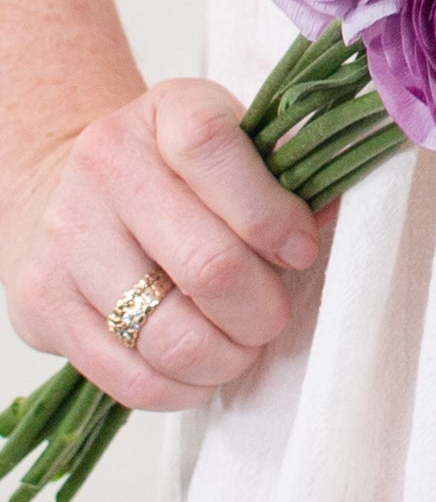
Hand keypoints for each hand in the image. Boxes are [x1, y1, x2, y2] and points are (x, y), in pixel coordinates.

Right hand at [0, 79, 321, 411]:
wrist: (72, 192)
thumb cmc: (185, 178)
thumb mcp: (240, 149)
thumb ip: (290, 178)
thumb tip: (329, 219)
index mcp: (167, 113)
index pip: (215, 150)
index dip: (272, 215)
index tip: (301, 251)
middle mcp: (106, 165)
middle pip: (210, 265)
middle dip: (264, 310)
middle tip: (273, 316)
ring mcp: (66, 234)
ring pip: (173, 335)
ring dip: (227, 357)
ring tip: (239, 344)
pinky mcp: (41, 301)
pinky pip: (130, 378)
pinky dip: (183, 388)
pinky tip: (200, 368)